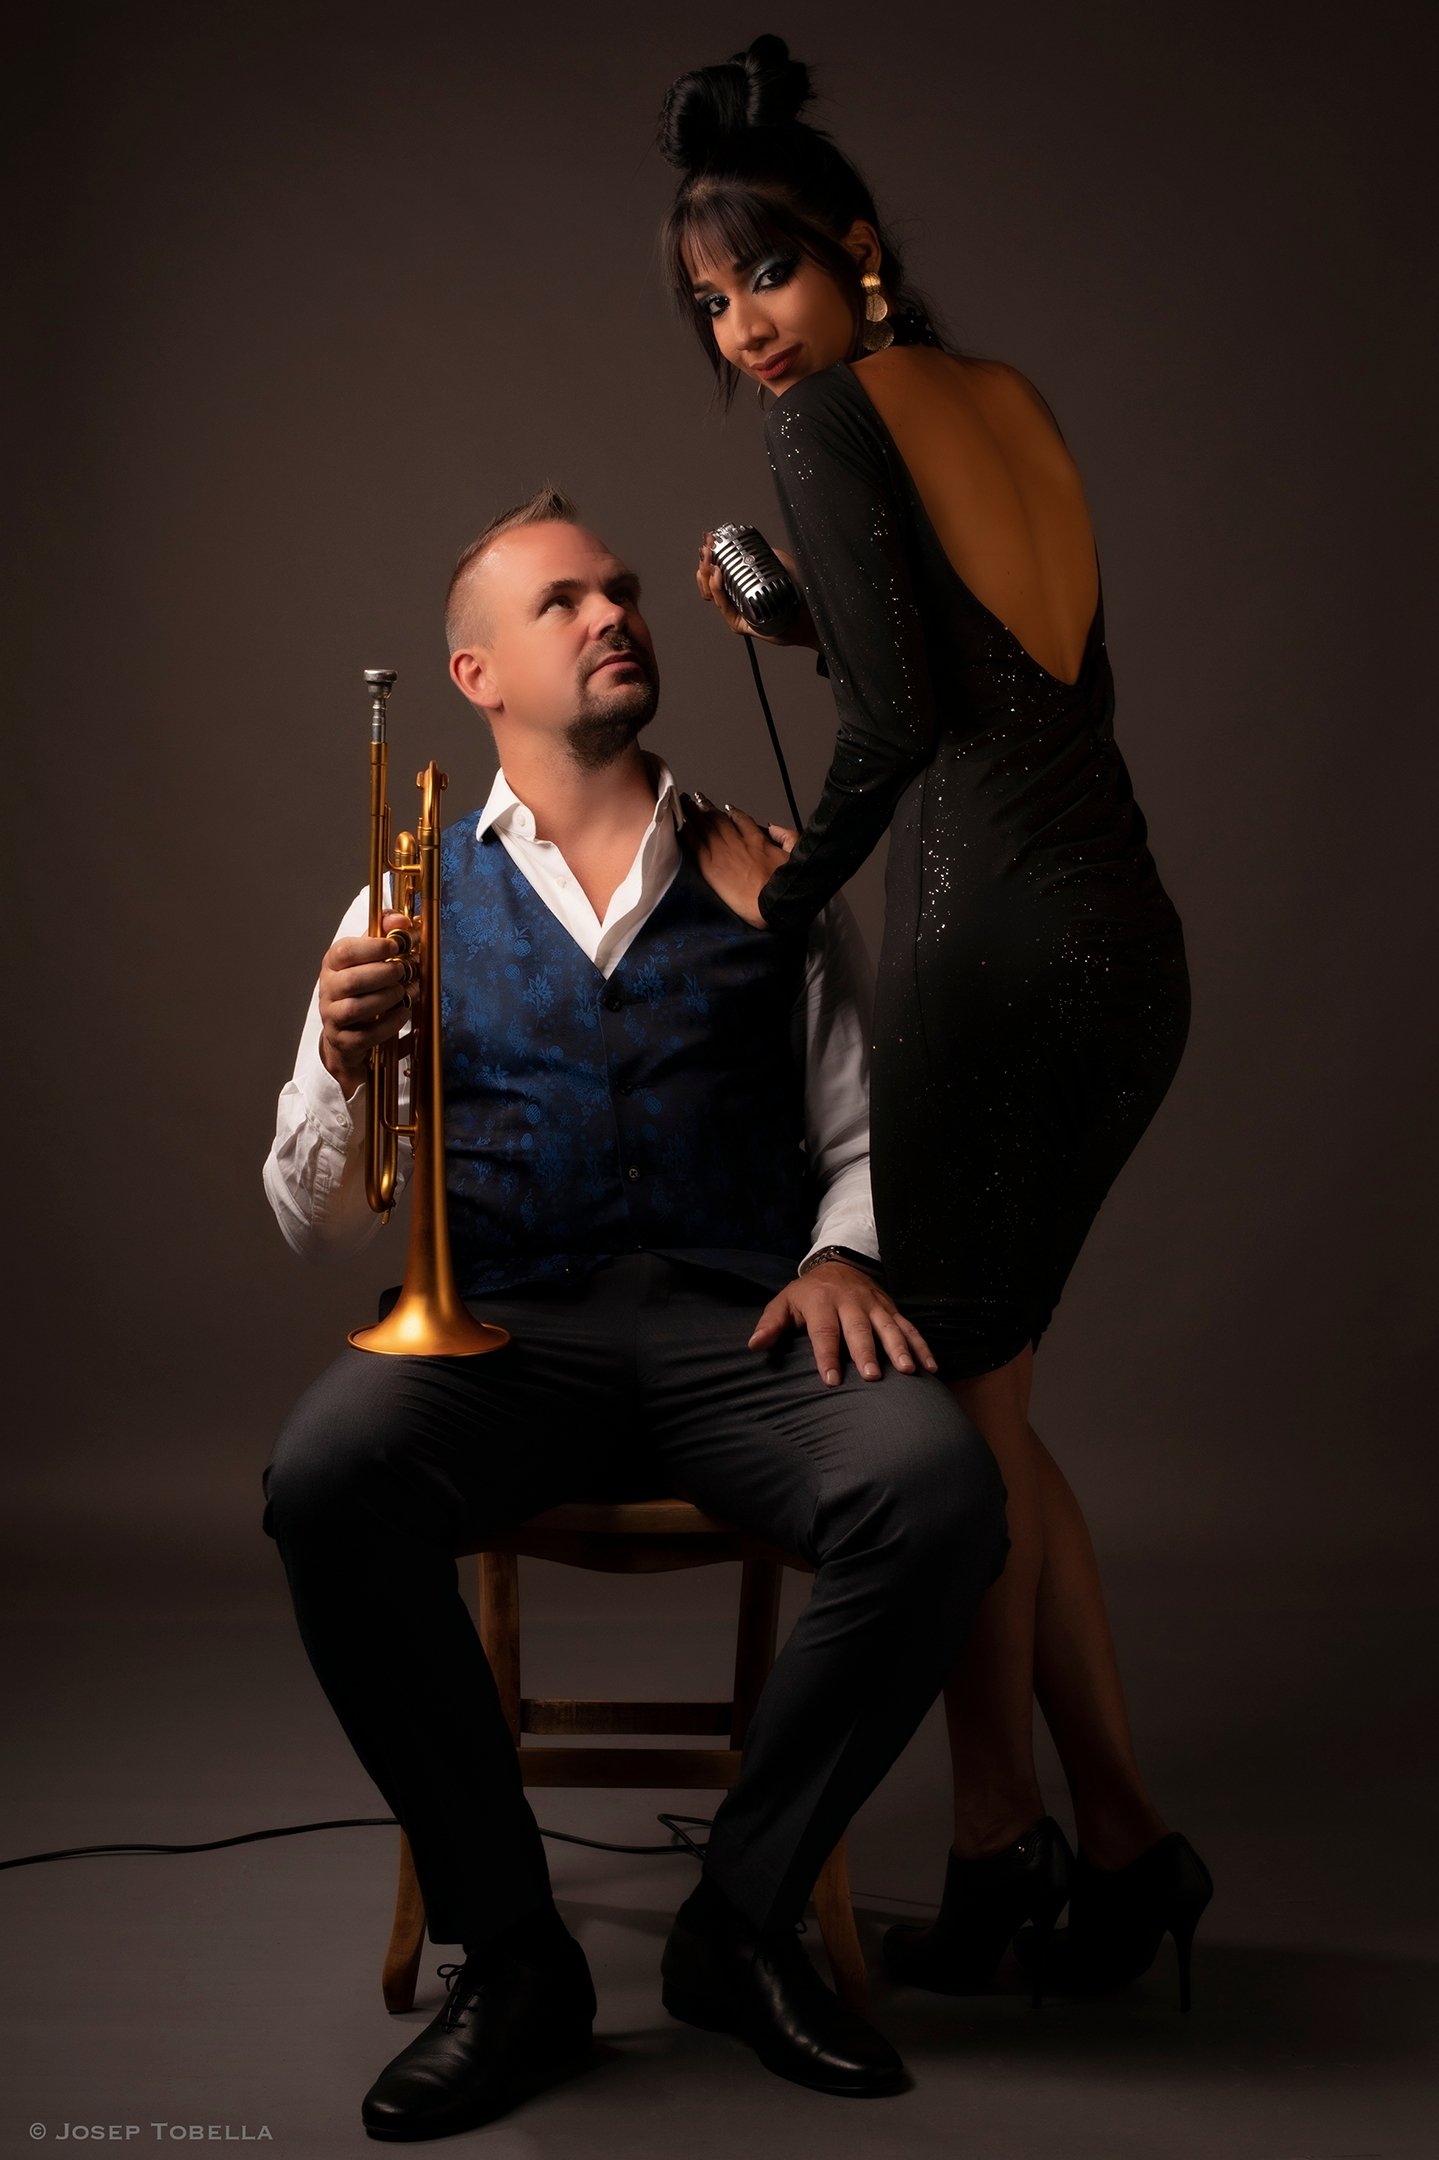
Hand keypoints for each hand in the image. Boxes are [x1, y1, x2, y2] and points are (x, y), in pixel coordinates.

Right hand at [317, 909, 416, 1094]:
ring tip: (403, 992)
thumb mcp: (370, 959)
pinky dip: (389, 1024)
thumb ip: (384, 935)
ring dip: (386, 998)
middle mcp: (328, 990)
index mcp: (333, 965)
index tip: (397, 945)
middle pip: (351, 981)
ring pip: (355, 1008)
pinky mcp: (343, 1041)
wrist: (346, 1036)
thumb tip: (401, 919)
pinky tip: (403, 1013)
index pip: (345, 951)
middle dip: (383, 974)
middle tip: (404, 971)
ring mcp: (333, 1017)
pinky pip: (366, 1035)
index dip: (373, 946)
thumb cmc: (363, 990)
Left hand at [681, 794, 793, 929]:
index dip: (731, 812)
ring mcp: (722, 853)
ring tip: (684, 803)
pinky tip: (680, 824)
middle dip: (706, 807)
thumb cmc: (784, 887)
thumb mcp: (795, 855)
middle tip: (696, 798)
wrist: (771, 904)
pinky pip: (695, 843)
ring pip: (704, 826)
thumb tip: (774, 827)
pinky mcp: (710, 866)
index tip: (725, 807)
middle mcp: (737, 843)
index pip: (741, 820)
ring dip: (693, 812)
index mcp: (757, 840)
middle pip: (718, 819)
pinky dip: (687, 831)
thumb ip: (787, 836)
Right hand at [696, 533, 819, 650]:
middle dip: (705, 561)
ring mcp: (738, 610)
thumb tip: (750, 541)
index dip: (712, 553)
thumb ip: (766, 552)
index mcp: (744, 582)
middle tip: (707, 548)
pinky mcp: (740, 623)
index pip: (719, 567)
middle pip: (709, 580)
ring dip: (706, 574)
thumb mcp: (781, 562)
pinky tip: (718, 575)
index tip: (710, 540)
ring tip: (710, 560)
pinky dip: (718, 590)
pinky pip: (724, 606)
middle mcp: (737, 596)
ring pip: (712, 593)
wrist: (810, 614)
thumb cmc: (801, 593)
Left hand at [748, 1263, 940, 1386]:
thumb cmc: (807, 1293)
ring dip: (899, 1349)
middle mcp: (851, 1302)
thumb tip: (754, 1345)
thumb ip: (771, 1324)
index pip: (824, 1331)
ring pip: (889, 1327)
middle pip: (859, 1329)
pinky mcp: (891, 1308)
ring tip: (908, 1370)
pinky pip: (909, 1327)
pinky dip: (922, 1346)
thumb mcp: (785, 1302)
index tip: (832, 1380)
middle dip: (867, 1353)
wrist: (839, 1263)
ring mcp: (874, 1305)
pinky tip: (931, 1367)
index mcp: (821, 1302)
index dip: (827, 1355)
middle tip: (872, 1377)